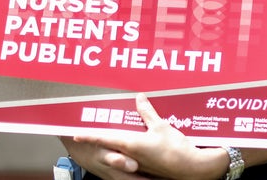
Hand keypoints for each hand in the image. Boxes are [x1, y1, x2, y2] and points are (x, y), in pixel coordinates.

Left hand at [68, 93, 227, 179]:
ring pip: (120, 152)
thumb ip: (147, 112)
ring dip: (115, 145)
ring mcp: (138, 163)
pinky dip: (128, 151)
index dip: (88, 136)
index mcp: (131, 144)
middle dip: (100, 139)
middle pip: (110, 146)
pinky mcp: (147, 167)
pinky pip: (132, 157)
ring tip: (113, 135)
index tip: (75, 135)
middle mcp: (131, 155)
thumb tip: (139, 98)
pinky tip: (134, 146)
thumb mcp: (161, 126)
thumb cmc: (176, 149)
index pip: (104, 138)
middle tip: (91, 131)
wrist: (190, 168)